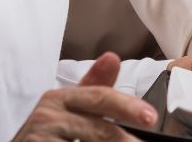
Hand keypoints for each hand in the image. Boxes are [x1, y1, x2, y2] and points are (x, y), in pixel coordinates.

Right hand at [11, 53, 155, 140]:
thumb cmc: (44, 133)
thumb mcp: (67, 108)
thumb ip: (92, 88)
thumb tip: (112, 58)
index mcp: (59, 97)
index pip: (100, 97)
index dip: (127, 107)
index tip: (151, 117)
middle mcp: (48, 113)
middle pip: (99, 128)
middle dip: (125, 139)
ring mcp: (40, 135)